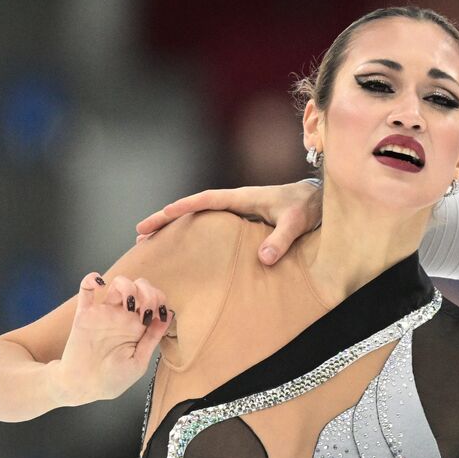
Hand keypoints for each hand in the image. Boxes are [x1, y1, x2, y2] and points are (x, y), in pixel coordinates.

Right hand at [53, 272, 171, 404]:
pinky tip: (99, 282)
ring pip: (118, 284)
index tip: (158, 313)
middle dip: (147, 291)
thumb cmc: (112, 379)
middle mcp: (124, 317)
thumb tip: (168, 315)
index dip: (160, 300)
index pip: (154, 301)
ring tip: (129, 302)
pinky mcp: (84, 315)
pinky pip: (86, 290)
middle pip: (139, 288)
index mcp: (139, 328)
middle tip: (145, 309)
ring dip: (127, 286)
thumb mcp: (138, 362)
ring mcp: (104, 314)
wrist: (82, 388)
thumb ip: (152, 339)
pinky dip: (91, 280)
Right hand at [134, 181, 322, 265]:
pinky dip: (192, 235)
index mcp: (242, 198)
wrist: (318, 200)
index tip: (161, 216)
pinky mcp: (241, 223)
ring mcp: (236, 213)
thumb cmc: (308, 207)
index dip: (183, 207)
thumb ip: (281, 239)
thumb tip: (262, 259)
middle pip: (192, 210)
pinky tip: (182, 249)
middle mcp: (235, 203)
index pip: (205, 200)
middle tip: (140, 234)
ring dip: (175, 229)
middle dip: (166, 220)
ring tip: (150, 244)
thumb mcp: (296, 222)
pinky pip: (210, 228)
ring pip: (198, 219)